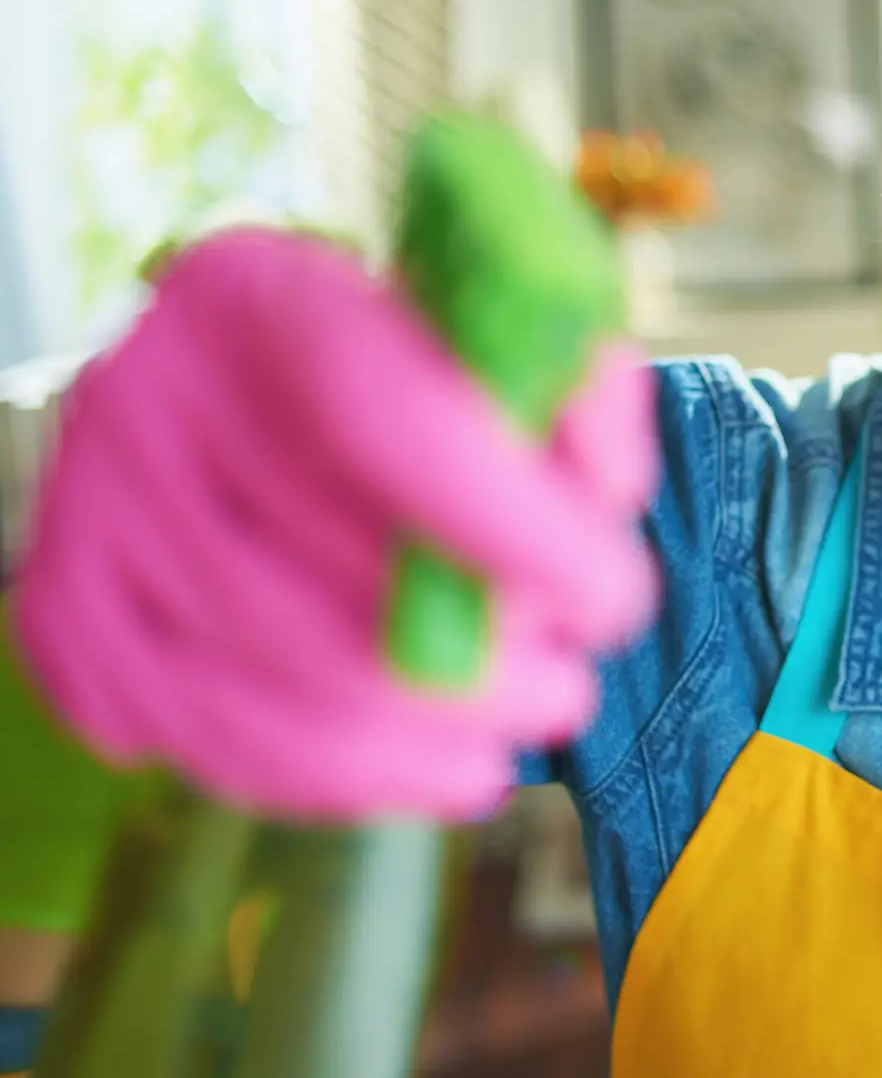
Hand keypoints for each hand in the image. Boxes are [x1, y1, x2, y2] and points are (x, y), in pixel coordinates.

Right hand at [8, 229, 655, 820]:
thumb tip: (605, 495)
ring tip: (521, 732)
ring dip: (436, 748)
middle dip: (499, 676)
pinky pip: (216, 748)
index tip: (616, 603)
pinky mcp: (69, 612)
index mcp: (262, 295)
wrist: (238, 371)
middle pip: (346, 604)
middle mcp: (148, 398)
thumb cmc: (398, 349)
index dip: (527, 540)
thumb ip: (575, 383)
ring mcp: (92, 515)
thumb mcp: (499, 319)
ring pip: (287, 705)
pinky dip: (346, 782)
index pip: (400, 432)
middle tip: (572, 685)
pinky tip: (429, 764)